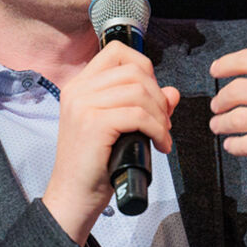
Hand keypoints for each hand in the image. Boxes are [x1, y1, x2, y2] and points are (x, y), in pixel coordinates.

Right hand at [42, 42, 180, 245]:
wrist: (75, 195)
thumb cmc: (95, 164)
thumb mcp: (121, 127)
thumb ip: (145, 106)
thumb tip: (172, 92)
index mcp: (80, 85)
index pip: (117, 52)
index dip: (144, 67)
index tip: (152, 94)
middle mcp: (78, 90)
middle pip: (134, 71)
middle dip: (158, 96)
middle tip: (163, 122)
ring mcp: (83, 105)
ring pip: (139, 92)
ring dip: (160, 115)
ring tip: (161, 135)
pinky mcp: (94, 123)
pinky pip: (139, 115)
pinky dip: (157, 129)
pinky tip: (159, 144)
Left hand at [208, 23, 246, 175]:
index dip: (225, 64)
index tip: (216, 70)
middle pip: (235, 91)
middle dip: (220, 100)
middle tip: (217, 106)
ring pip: (235, 119)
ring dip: (221, 124)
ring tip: (219, 126)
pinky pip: (245, 145)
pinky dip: (234, 146)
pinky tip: (233, 145)